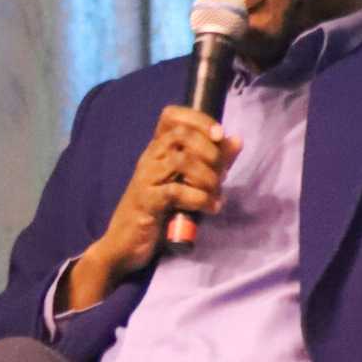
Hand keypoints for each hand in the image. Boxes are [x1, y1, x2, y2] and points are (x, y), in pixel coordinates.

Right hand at [59, 107, 235, 311]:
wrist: (124, 245)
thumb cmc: (158, 213)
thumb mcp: (188, 184)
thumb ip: (212, 163)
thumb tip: (236, 140)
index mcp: (157, 150)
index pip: (171, 115)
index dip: (199, 119)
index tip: (219, 134)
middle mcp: (150, 158)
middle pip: (180, 133)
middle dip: (210, 149)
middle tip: (222, 172)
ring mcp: (146, 178)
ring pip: (182, 160)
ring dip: (208, 177)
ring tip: (217, 194)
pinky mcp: (147, 201)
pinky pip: (177, 191)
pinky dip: (201, 199)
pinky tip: (211, 208)